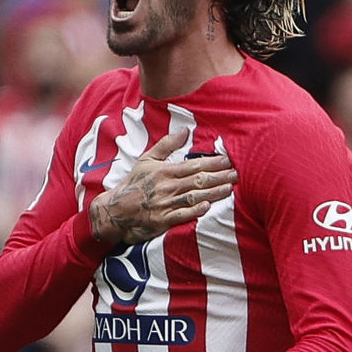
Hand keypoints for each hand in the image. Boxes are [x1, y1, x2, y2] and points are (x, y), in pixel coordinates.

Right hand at [89, 131, 237, 243]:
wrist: (115, 210)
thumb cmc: (133, 184)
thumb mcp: (146, 160)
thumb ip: (167, 145)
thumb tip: (185, 131)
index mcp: (165, 171)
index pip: (194, 165)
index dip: (213, 163)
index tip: (228, 160)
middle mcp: (167, 187)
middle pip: (198, 180)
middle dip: (219, 177)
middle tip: (236, 174)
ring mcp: (165, 204)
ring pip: (194, 197)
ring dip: (213, 193)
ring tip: (230, 188)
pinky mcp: (162, 221)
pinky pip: (181, 216)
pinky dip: (194, 211)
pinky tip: (207, 207)